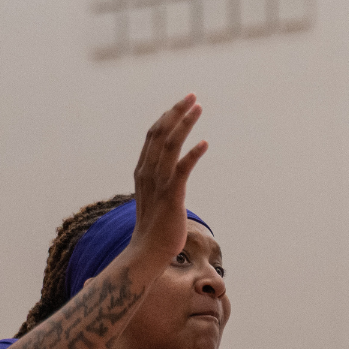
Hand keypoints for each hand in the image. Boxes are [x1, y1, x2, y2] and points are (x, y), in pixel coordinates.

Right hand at [127, 94, 208, 269]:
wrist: (147, 253)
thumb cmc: (155, 228)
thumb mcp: (155, 198)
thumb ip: (160, 181)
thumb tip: (170, 173)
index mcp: (143, 170)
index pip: (153, 136)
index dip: (167, 117)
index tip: (182, 103)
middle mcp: (147, 172)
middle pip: (160, 133)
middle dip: (176, 112)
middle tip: (193, 96)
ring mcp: (158, 184)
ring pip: (169, 145)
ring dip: (184, 123)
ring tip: (198, 107)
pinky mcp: (171, 197)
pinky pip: (181, 170)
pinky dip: (192, 154)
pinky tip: (205, 143)